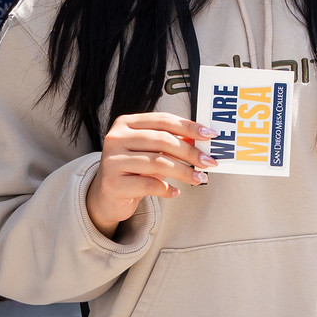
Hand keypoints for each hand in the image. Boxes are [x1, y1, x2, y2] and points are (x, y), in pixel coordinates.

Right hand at [86, 112, 211, 236]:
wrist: (107, 196)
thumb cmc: (134, 170)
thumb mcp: (151, 151)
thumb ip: (171, 142)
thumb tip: (202, 139)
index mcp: (126, 123)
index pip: (163, 120)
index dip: (189, 127)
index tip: (210, 135)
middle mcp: (116, 138)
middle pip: (163, 140)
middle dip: (191, 152)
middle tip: (209, 162)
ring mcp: (112, 160)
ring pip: (158, 163)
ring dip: (184, 172)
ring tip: (200, 179)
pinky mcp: (112, 183)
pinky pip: (148, 185)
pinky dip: (166, 189)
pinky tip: (175, 192)